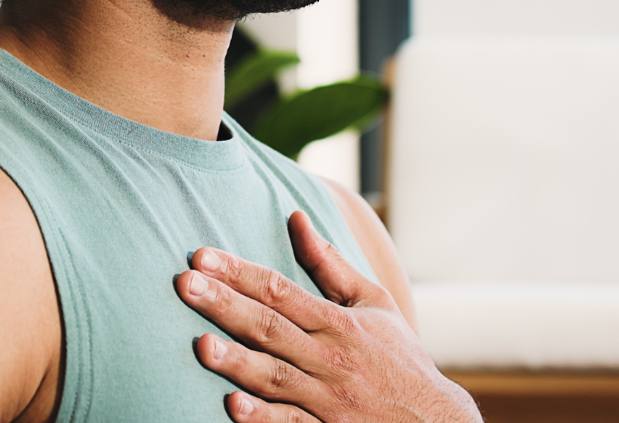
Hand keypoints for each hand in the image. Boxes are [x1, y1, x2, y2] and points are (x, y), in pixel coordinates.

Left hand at [176, 211, 479, 421]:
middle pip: (269, 327)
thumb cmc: (398, 356)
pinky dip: (263, 417)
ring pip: (275, 376)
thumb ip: (329, 263)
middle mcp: (330, 357)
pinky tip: (234, 406)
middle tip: (184, 284)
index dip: (238, 271)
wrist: (435, 422)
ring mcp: (327, 398)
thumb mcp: (374, 302)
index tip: (200, 256)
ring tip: (199, 345)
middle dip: (224, 305)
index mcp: (338, 322)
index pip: (279, 289)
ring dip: (237, 362)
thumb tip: (297, 216)